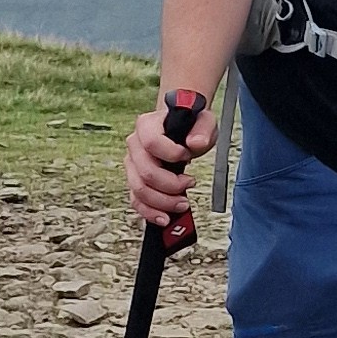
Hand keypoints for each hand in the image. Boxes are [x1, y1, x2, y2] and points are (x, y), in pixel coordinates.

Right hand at [124, 95, 213, 227]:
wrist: (181, 129)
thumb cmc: (189, 125)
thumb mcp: (203, 121)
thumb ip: (202, 129)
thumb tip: (196, 143)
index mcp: (147, 126)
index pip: (152, 142)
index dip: (171, 154)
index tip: (188, 156)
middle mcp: (135, 145)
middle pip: (145, 173)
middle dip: (170, 186)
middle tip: (189, 185)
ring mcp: (133, 164)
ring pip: (139, 190)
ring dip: (162, 202)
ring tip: (182, 204)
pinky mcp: (136, 180)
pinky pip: (136, 200)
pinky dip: (150, 212)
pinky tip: (164, 217)